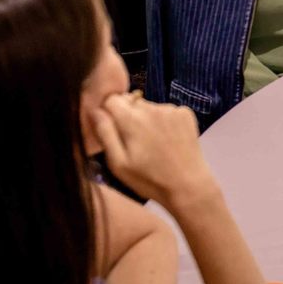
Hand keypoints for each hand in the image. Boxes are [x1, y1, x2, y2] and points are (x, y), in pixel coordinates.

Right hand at [93, 93, 218, 210]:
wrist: (188, 184)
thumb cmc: (148, 179)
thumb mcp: (118, 163)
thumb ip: (104, 133)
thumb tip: (94, 110)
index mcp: (132, 119)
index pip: (111, 99)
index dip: (108, 112)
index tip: (112, 128)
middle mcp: (153, 107)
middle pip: (131, 102)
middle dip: (127, 117)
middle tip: (133, 141)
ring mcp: (172, 109)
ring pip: (149, 107)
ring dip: (146, 119)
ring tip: (151, 144)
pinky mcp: (186, 113)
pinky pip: (166, 111)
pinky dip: (164, 121)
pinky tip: (167, 140)